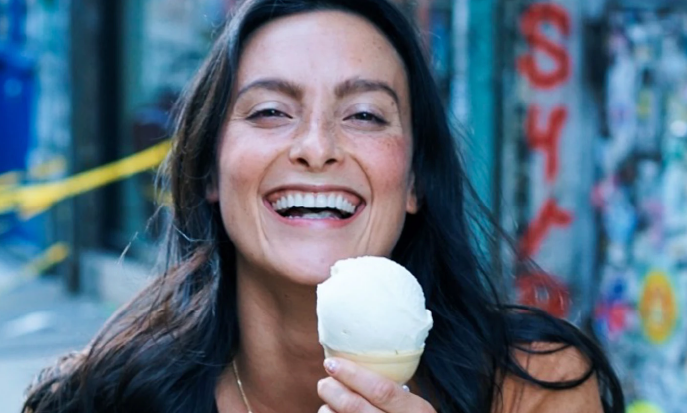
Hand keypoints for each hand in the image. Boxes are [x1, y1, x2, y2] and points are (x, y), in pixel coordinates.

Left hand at [317, 357, 435, 412]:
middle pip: (353, 406)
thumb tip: (350, 369)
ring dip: (328, 409)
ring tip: (329, 403)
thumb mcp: (413, 407)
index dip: (352, 375)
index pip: (380, 390)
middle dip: (332, 390)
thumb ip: (392, 393)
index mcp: (416, 411)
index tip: (332, 363)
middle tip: (324, 383)